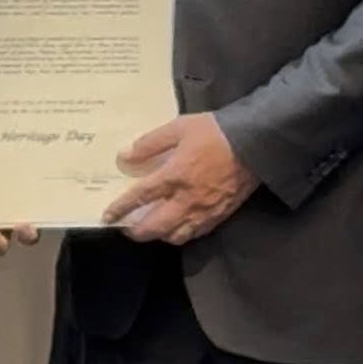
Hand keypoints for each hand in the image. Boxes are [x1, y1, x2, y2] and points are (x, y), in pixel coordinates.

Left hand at [102, 114, 255, 244]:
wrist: (254, 143)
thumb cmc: (214, 132)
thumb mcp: (179, 127)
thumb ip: (151, 143)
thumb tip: (126, 156)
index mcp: (174, 176)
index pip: (140, 197)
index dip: (121, 208)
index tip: (108, 215)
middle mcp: (186, 200)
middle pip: (155, 227)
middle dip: (137, 232)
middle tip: (126, 228)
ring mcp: (204, 211)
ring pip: (175, 236)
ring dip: (159, 236)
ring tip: (151, 229)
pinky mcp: (220, 215)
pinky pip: (196, 233)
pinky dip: (181, 235)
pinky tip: (177, 228)